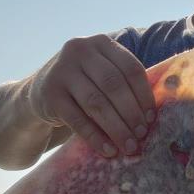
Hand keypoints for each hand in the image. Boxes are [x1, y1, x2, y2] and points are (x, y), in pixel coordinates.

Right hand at [27, 34, 155, 158]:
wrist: (41, 91)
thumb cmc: (84, 85)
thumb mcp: (102, 74)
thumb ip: (124, 85)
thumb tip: (152, 117)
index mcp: (101, 43)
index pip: (130, 68)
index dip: (144, 95)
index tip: (151, 118)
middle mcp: (80, 51)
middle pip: (114, 85)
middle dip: (131, 113)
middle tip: (142, 135)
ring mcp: (62, 71)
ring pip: (96, 103)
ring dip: (116, 128)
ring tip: (129, 146)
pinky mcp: (50, 95)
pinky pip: (77, 120)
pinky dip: (95, 137)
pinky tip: (108, 150)